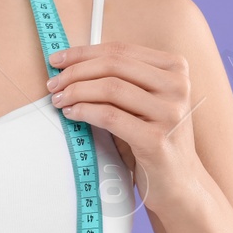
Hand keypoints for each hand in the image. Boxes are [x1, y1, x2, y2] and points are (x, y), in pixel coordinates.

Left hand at [45, 41, 204, 209]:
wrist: (179, 182)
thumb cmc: (153, 137)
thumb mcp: (144, 100)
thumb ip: (120, 78)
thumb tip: (70, 63)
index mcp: (175, 68)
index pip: (120, 50)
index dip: (83, 53)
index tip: (57, 60)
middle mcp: (178, 86)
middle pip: (114, 65)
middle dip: (75, 72)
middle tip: (53, 84)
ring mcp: (170, 112)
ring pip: (110, 88)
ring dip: (76, 91)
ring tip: (59, 100)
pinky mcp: (157, 139)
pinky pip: (111, 116)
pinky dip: (85, 111)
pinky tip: (71, 114)